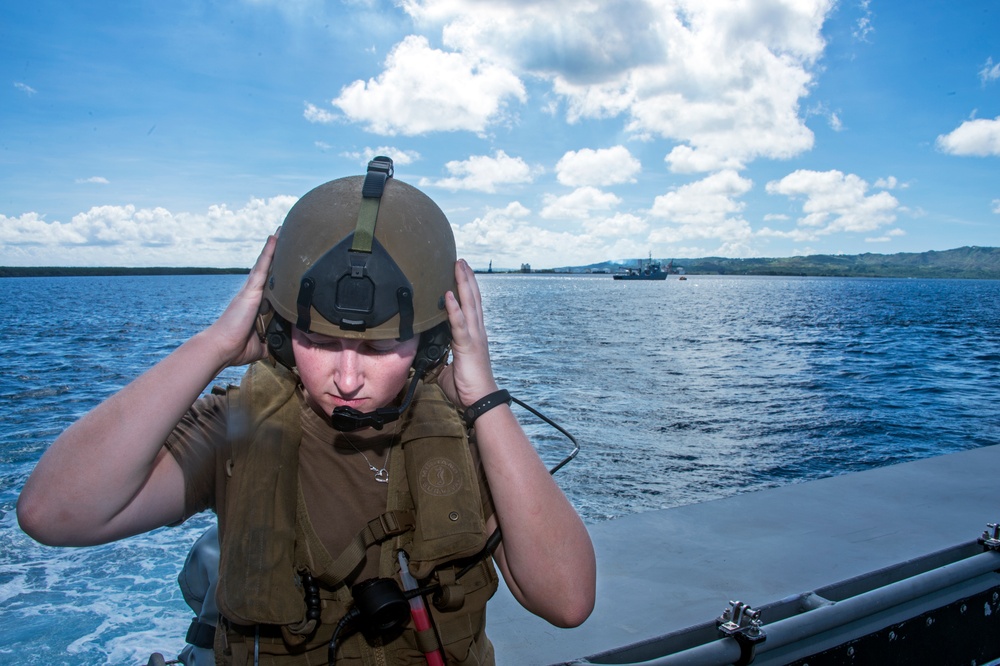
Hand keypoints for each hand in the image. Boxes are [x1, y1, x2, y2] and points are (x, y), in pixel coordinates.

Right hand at [205, 231, 278, 367]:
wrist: (222, 348)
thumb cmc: (237, 348)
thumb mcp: (262, 345)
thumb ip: (272, 342)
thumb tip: (282, 349)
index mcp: (257, 305)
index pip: (273, 286)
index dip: (281, 273)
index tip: (291, 262)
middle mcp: (254, 294)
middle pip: (269, 270)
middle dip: (279, 254)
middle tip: (290, 236)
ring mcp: (252, 290)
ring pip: (266, 263)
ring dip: (276, 246)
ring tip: (284, 229)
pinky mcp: (251, 290)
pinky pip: (262, 266)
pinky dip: (270, 251)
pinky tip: (276, 237)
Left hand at [437, 259, 498, 407]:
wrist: (480, 401)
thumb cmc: (467, 388)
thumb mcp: (448, 370)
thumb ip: (439, 360)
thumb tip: (426, 359)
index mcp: (473, 335)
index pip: (470, 307)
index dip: (466, 289)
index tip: (460, 273)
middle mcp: (477, 331)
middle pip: (472, 298)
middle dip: (466, 278)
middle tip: (460, 260)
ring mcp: (474, 337)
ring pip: (469, 304)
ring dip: (463, 283)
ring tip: (458, 265)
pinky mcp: (468, 345)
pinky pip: (459, 324)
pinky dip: (454, 308)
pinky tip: (450, 294)